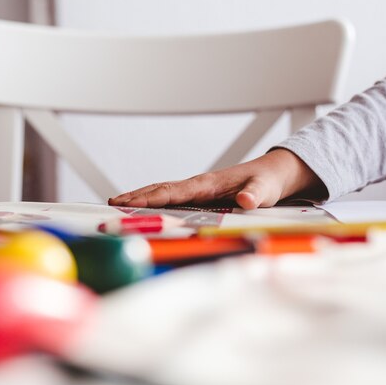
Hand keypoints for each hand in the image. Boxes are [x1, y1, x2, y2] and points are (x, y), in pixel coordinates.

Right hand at [108, 149, 324, 209]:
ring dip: (140, 198)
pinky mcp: (200, 197)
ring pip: (163, 193)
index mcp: (209, 183)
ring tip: (117, 206)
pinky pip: (171, 199)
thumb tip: (245, 201)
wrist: (273, 174)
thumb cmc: (268, 182)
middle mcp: (199, 185)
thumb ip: (255, 195)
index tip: (131, 204)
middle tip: (112, 204)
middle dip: (136, 197)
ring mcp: (197, 191)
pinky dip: (154, 202)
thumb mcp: (265, 190)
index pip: (174, 191)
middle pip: (161, 189)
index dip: (152, 198)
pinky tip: (143, 210)